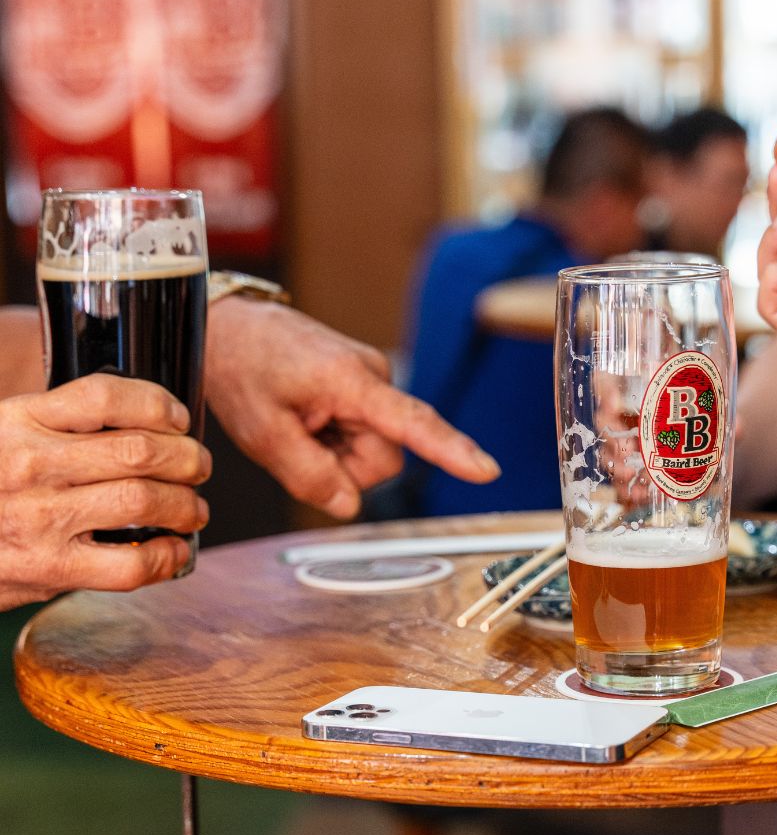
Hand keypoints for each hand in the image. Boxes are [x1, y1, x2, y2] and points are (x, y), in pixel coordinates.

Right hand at [0, 374, 210, 606]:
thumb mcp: (2, 436)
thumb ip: (55, 426)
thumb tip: (140, 424)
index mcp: (18, 421)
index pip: (105, 396)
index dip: (156, 403)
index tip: (177, 418)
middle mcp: (30, 465)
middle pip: (141, 450)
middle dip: (187, 457)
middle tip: (198, 467)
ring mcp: (40, 518)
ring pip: (144, 499)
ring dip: (185, 505)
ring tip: (192, 509)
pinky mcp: (48, 568)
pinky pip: (132, 563)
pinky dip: (166, 555)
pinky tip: (172, 550)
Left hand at [205, 299, 500, 518]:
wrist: (232, 328)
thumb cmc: (244, 367)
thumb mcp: (261, 432)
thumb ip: (307, 475)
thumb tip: (347, 505)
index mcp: (350, 381)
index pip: (412, 422)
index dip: (450, 451)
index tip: (485, 470)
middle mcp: (374, 377)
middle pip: (384, 457)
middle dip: (345, 467)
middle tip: (297, 442)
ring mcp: (372, 381)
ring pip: (374, 451)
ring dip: (338, 454)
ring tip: (299, 425)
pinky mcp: (365, 388)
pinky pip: (363, 434)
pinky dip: (335, 439)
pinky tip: (308, 418)